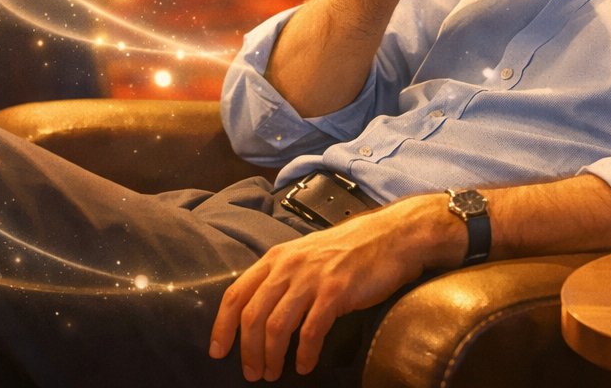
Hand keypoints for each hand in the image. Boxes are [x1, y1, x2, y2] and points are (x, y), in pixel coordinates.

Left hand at [209, 197, 460, 380]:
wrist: (391, 236)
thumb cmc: (351, 248)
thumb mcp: (307, 254)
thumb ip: (283, 275)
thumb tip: (261, 309)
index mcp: (277, 257)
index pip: (236, 294)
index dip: (222, 326)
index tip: (218, 352)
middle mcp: (289, 266)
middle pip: (252, 316)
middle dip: (247, 351)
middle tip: (252, 372)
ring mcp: (312, 278)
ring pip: (276, 326)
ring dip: (271, 356)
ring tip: (274, 373)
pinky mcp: (336, 292)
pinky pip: (310, 331)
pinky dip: (304, 353)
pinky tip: (304, 365)